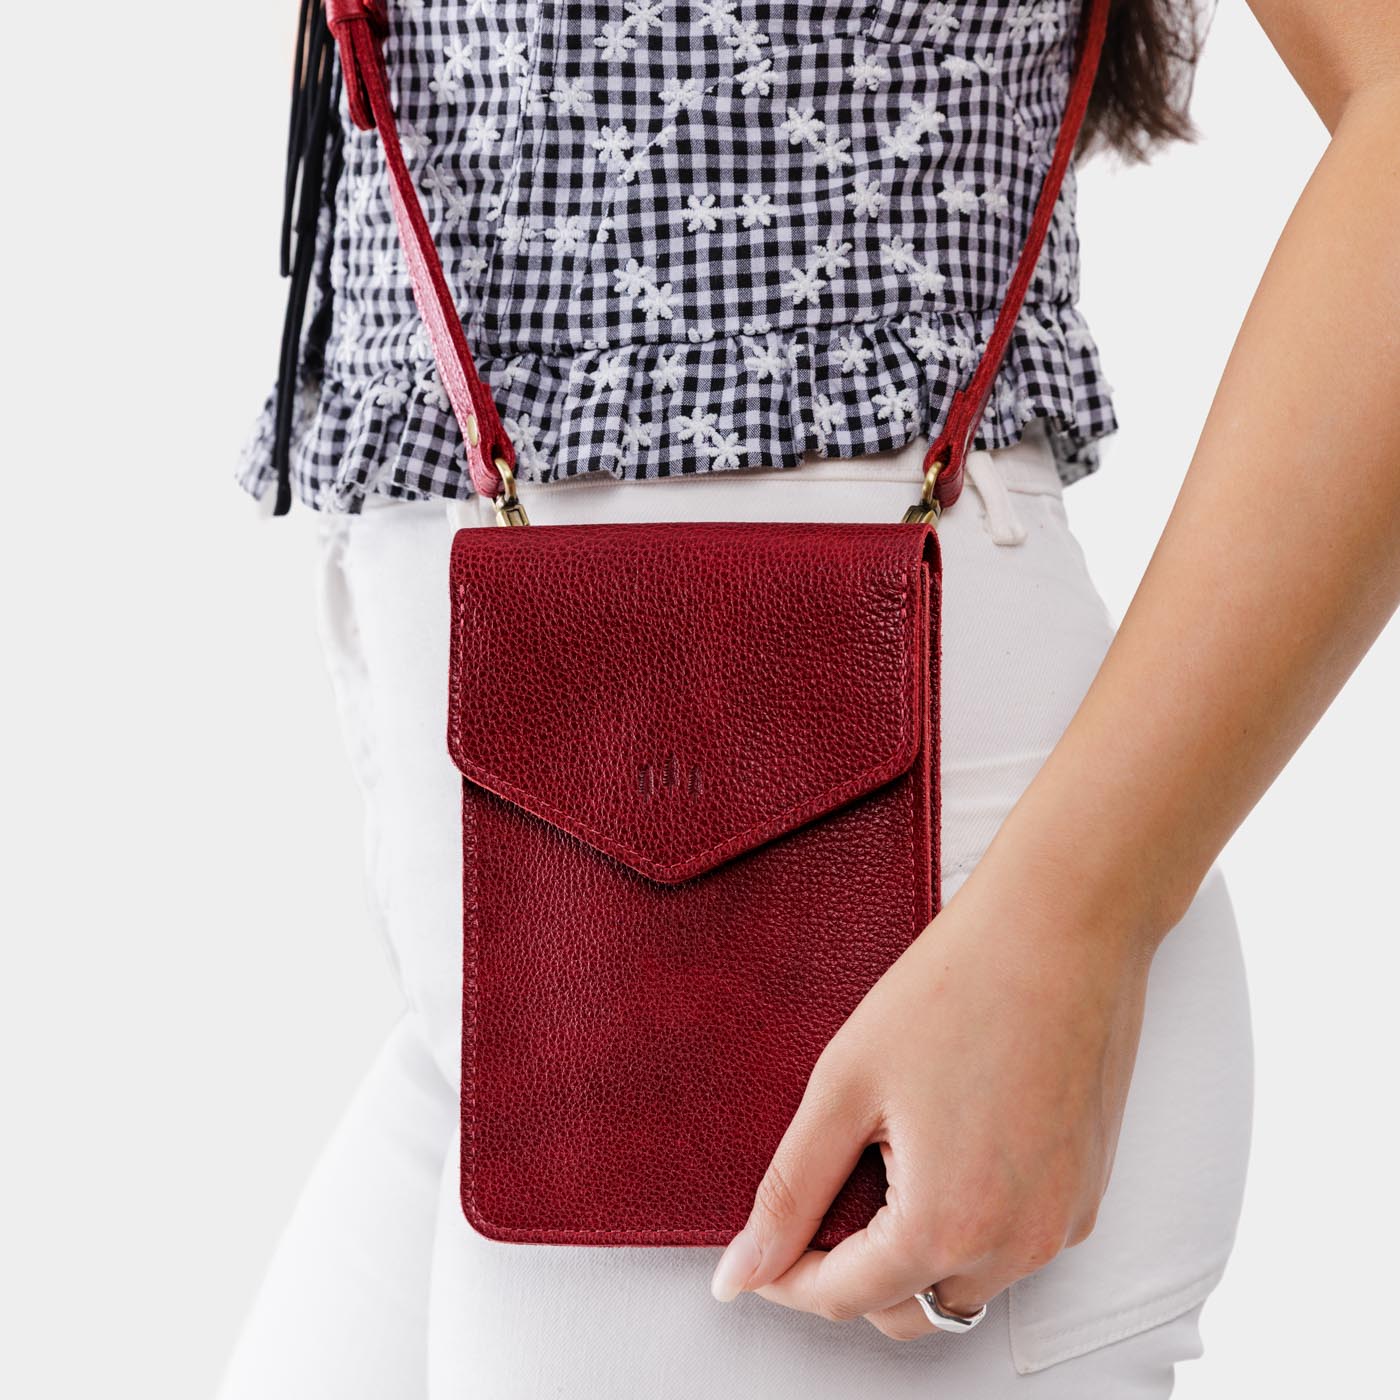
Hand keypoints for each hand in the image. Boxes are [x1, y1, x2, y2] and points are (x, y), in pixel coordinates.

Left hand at [708, 853, 1155, 1338]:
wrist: (1065, 925)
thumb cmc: (956, 987)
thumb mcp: (845, 1085)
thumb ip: (790, 1191)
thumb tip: (740, 1272)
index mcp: (947, 1226)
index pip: (843, 1298)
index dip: (784, 1277)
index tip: (755, 1249)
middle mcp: (1016, 1245)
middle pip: (906, 1309)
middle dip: (848, 1277)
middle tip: (812, 1208)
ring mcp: (1062, 1222)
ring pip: (963, 1285)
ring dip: (909, 1256)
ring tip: (876, 1167)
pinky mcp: (1088, 1191)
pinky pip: (1011, 1245)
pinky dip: (965, 1228)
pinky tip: (939, 1154)